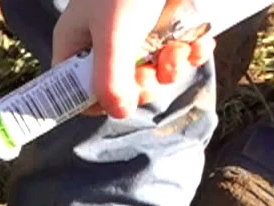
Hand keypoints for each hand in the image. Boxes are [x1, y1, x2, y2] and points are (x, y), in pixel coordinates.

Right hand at [53, 0, 215, 118]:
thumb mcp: (114, 34)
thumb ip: (111, 79)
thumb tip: (118, 113)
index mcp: (77, 42)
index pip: (74, 89)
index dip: (97, 101)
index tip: (119, 98)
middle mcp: (103, 41)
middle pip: (119, 85)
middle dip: (142, 84)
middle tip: (153, 74)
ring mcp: (137, 33)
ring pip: (152, 70)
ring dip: (171, 68)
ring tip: (180, 52)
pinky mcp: (166, 24)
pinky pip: (176, 51)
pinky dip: (190, 51)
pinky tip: (198, 44)